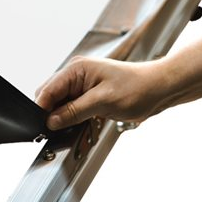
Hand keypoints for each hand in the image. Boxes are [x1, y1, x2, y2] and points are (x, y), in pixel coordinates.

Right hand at [34, 56, 170, 130]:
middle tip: (55, 132)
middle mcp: (76, 74)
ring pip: (60, 104)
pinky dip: (71, 118)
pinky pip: (72, 107)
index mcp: (76, 69)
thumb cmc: (137, 88)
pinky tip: (78, 125)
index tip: (41, 127)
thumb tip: (51, 121)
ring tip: (69, 129)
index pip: (48, 90)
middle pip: (50, 97)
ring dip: (62, 117)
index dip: (42, 109)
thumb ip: (74, 111)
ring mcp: (82, 84)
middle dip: (50, 114)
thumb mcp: (103, 102)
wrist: (159, 89)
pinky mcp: (89, 95)